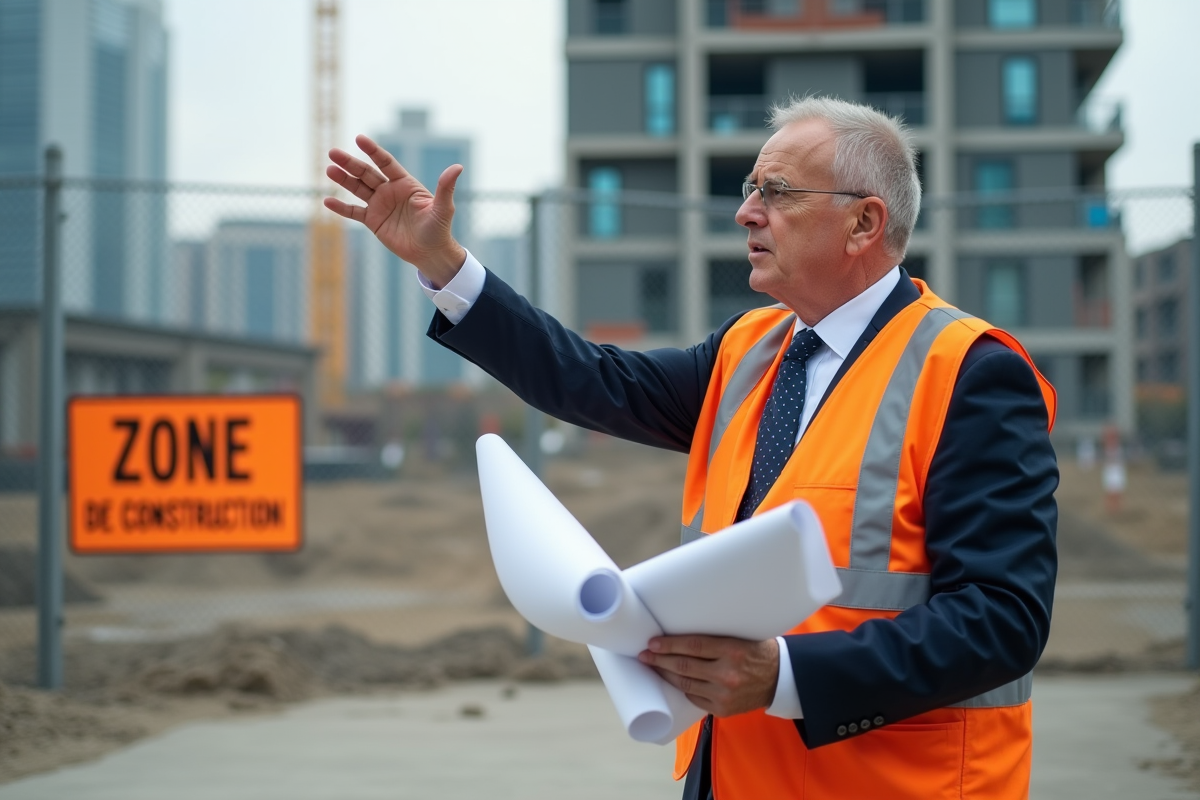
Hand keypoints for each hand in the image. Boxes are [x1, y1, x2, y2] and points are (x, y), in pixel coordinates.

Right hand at [324, 134, 466, 286]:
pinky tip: (327, 201)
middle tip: (333, 153)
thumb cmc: (439, 228)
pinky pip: (354, 212)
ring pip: (358, 188)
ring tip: (329, 170)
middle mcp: (390, 191)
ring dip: (343, 180)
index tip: (359, 139)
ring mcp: (380, 205)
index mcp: (405, 183)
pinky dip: (341, 208)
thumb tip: (458, 167)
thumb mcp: (443, 208)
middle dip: (350, 163)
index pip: (386, 163)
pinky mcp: (373, 221)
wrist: (431, 253)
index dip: (373, 151)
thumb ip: (446, 187)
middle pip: (366, 173)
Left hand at [639, 635, 778, 716]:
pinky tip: (672, 679)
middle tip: (644, 654)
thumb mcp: (740, 637)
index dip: (669, 644)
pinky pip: (694, 697)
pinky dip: (682, 688)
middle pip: (684, 665)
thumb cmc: (758, 652)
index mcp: (732, 650)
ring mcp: (723, 694)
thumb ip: (714, 639)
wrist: (780, 679)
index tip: (652, 642)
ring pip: (685, 683)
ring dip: (665, 674)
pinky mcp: (722, 709)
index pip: (692, 646)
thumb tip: (681, 632)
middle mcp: (726, 674)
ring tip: (652, 665)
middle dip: (660, 659)